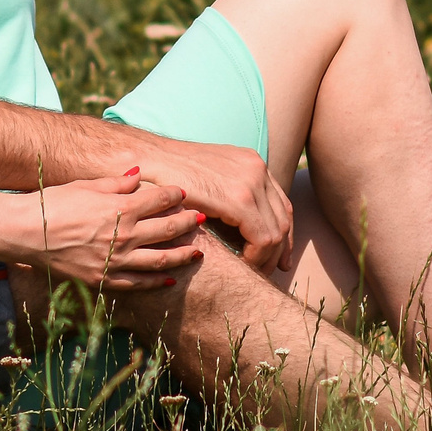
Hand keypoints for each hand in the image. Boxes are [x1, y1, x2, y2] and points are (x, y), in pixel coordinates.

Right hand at [8, 172, 202, 290]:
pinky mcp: (104, 279)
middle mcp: (124, 235)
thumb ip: (116, 183)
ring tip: (199, 251)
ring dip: (183, 254)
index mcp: (121, 208)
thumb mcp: (85, 186)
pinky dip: (157, 282)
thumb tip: (139, 174)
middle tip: (202, 219)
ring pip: (161, 259)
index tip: (182, 192)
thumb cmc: (53, 203)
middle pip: (168, 228)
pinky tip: (170, 278)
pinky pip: (138, 283)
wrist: (25, 232)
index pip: (159, 199)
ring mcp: (116, 260)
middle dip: (188, 222)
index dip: (174, 194)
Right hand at [129, 134, 291, 270]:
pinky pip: (262, 237)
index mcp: (251, 162)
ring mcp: (251, 181)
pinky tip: (241, 262)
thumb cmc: (168, 175)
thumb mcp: (207, 181)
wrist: (147, 160)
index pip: (280, 204)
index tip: (277, 256)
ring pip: (277, 231)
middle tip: (270, 269)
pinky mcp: (240, 199)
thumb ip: (228, 195)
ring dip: (266, 256)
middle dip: (279, 249)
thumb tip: (243, 226)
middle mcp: (257, 168)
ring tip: (252, 270)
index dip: (283, 233)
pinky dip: (256, 255)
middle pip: (283, 218)